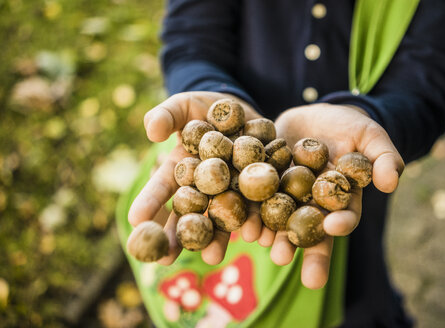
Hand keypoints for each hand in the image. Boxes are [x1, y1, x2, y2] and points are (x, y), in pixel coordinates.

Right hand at [128, 91, 263, 265]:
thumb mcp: (183, 105)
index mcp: (181, 171)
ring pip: (224, 218)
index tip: (135, 221)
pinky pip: (261, 208)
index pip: (162, 189)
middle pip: (190, 214)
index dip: (149, 203)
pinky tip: (259, 237)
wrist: (245, 111)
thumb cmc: (205, 108)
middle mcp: (204, 188)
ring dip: (218, 238)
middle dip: (178, 236)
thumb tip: (152, 132)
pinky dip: (260, 223)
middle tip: (165, 259)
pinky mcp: (260, 188)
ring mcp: (232, 191)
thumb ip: (165, 114)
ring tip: (212, 258)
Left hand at [268, 103, 404, 288]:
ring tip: (261, 244)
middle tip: (285, 259)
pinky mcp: (266, 185)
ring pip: (280, 221)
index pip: (344, 215)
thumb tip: (391, 183)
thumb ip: (384, 157)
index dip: (340, 222)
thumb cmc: (348, 127)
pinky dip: (250, 212)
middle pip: (309, 231)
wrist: (313, 116)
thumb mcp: (370, 136)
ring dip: (270, 235)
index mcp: (341, 198)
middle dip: (299, 248)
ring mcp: (288, 197)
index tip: (333, 226)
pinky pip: (257, 201)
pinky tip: (242, 224)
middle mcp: (313, 205)